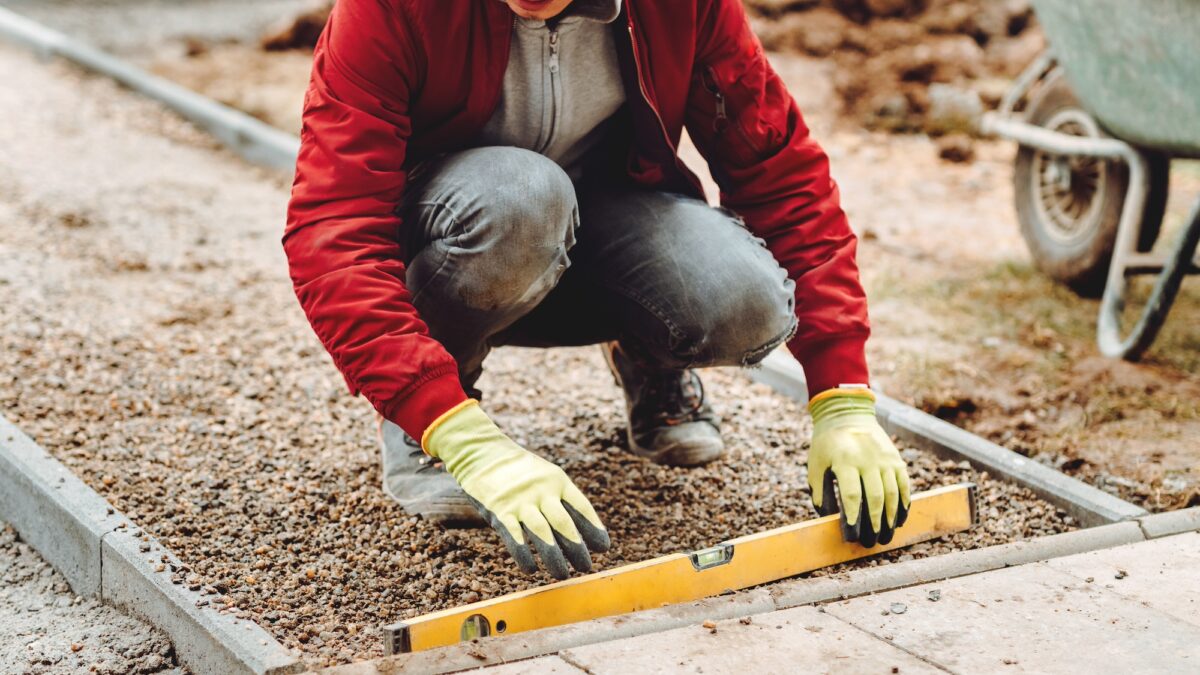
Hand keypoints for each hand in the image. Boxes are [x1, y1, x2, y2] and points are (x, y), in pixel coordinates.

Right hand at [424, 401, 609, 578]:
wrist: (482, 453)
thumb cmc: (519, 470)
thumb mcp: (545, 475)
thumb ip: (560, 498)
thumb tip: (580, 531)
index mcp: (557, 480)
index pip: (581, 507)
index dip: (593, 528)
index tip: (603, 548)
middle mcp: (541, 491)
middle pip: (564, 523)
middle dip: (577, 548)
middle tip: (586, 567)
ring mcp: (520, 501)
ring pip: (542, 533)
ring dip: (554, 557)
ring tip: (563, 575)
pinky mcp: (499, 511)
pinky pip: (514, 537)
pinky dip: (524, 555)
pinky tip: (532, 570)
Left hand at [807, 388, 910, 546]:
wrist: (847, 414)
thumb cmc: (827, 444)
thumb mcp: (816, 464)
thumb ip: (820, 490)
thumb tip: (827, 519)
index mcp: (845, 460)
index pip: (852, 493)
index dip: (854, 515)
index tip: (852, 533)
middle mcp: (868, 460)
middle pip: (875, 497)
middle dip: (874, 522)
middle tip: (871, 542)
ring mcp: (885, 459)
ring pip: (892, 493)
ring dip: (890, 518)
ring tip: (886, 535)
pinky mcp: (896, 459)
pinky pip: (903, 485)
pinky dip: (903, 503)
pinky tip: (900, 519)